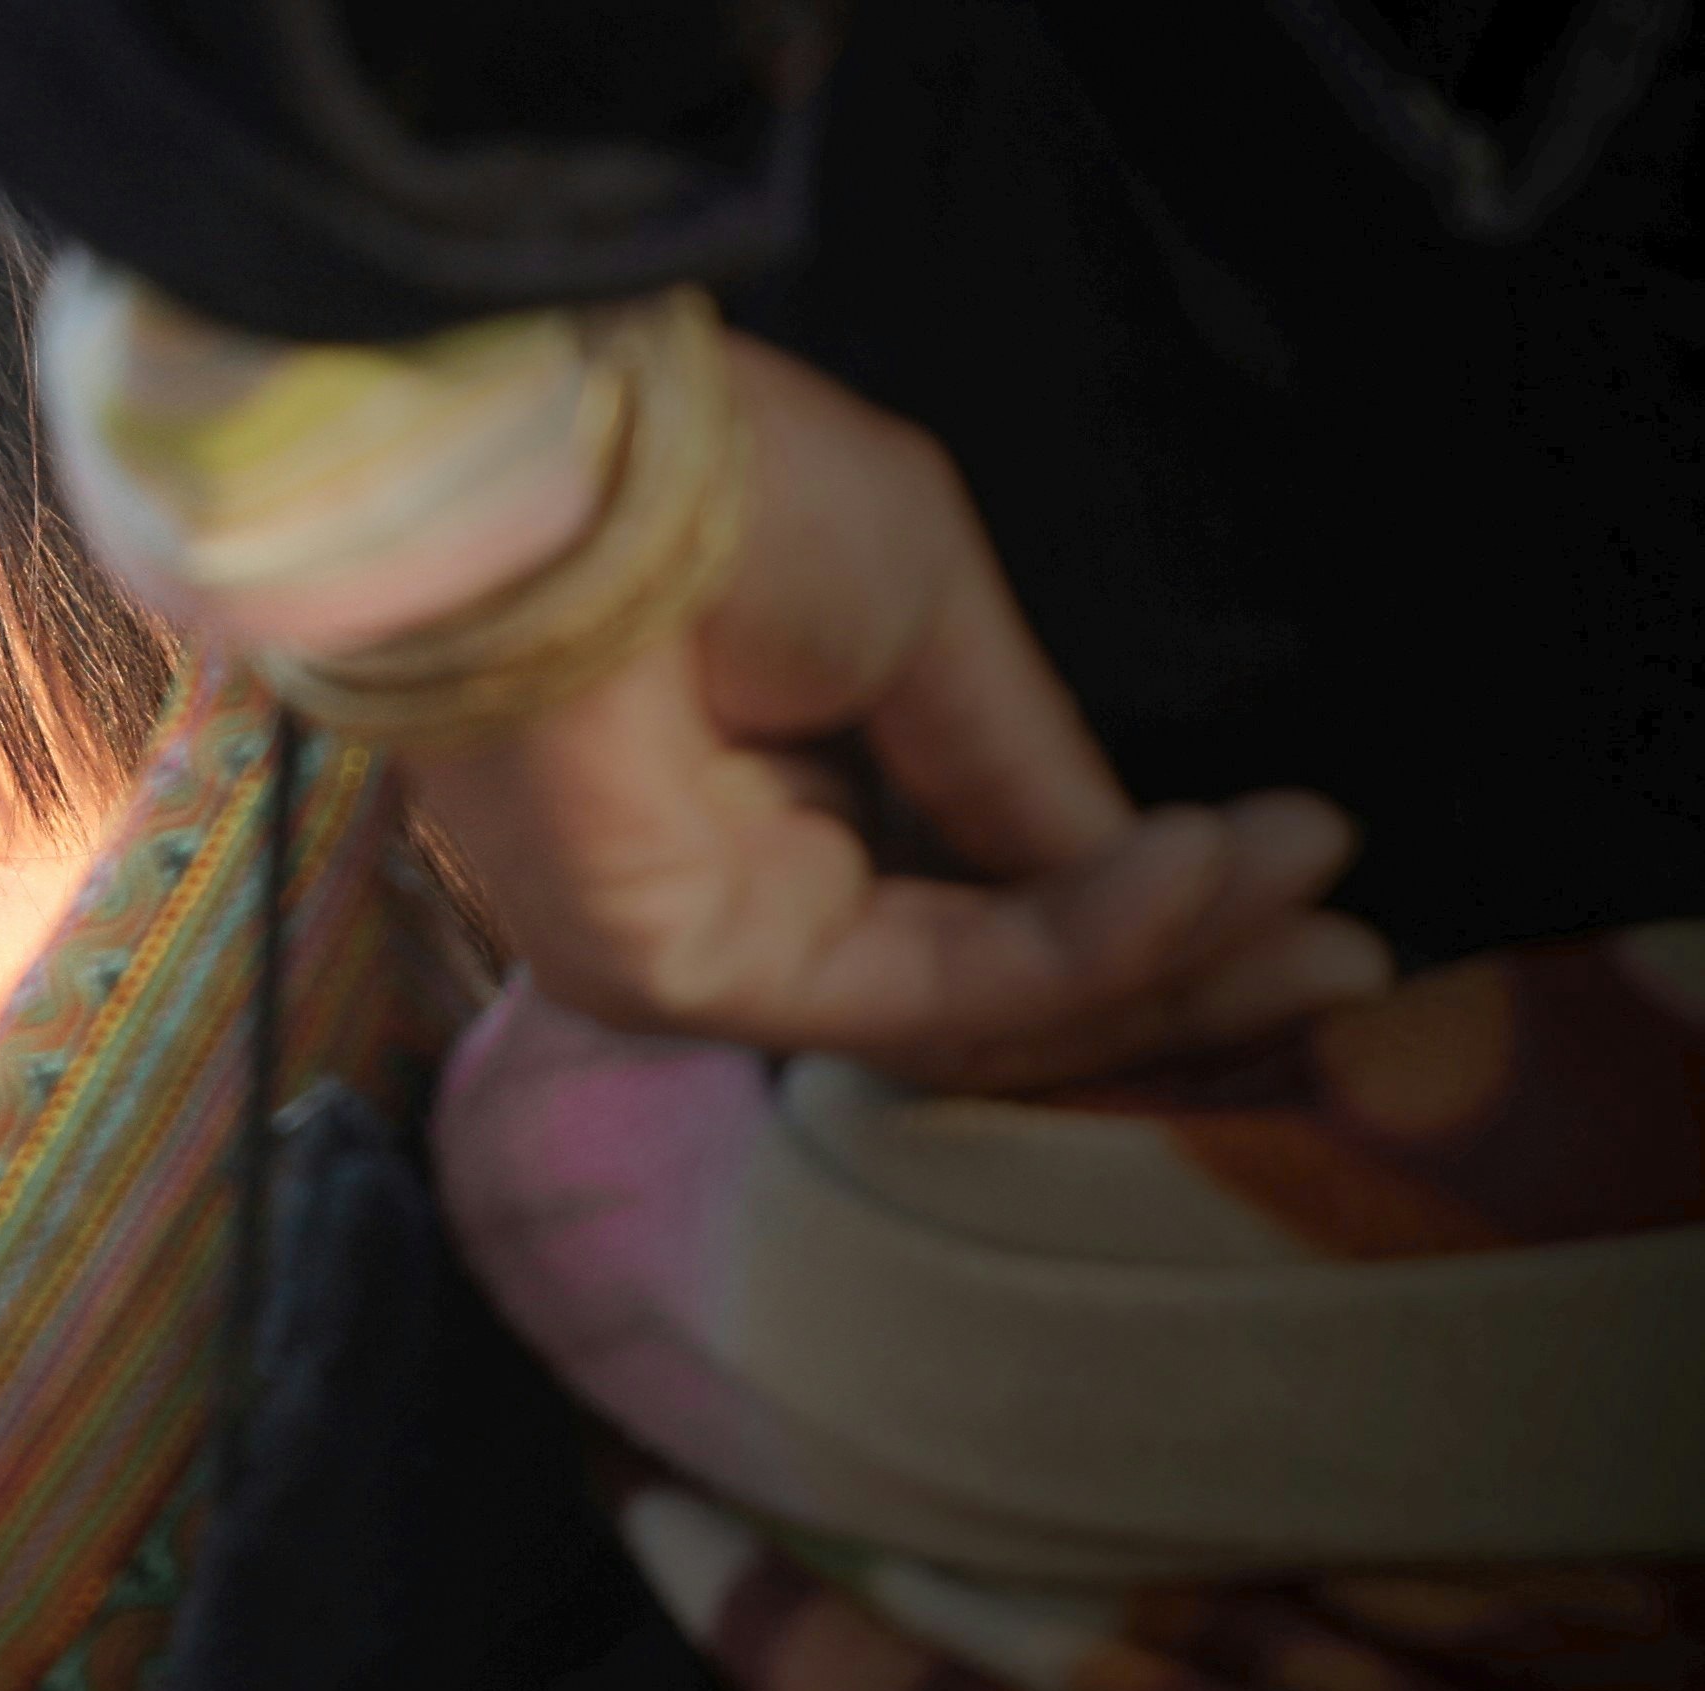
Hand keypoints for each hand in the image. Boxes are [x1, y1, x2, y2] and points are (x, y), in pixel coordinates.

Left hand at [402, 334, 1389, 1089]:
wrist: (564, 460)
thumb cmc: (714, 486)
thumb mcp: (923, 605)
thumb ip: (1015, 759)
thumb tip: (1136, 859)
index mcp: (777, 789)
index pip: (980, 890)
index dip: (1146, 900)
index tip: (1308, 865)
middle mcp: (738, 888)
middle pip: (986, 983)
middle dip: (1182, 976)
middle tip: (1352, 962)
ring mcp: (703, 946)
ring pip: (967, 1004)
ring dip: (1162, 966)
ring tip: (1317, 922)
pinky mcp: (685, 970)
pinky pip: (919, 984)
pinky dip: (1077, 942)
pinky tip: (1205, 878)